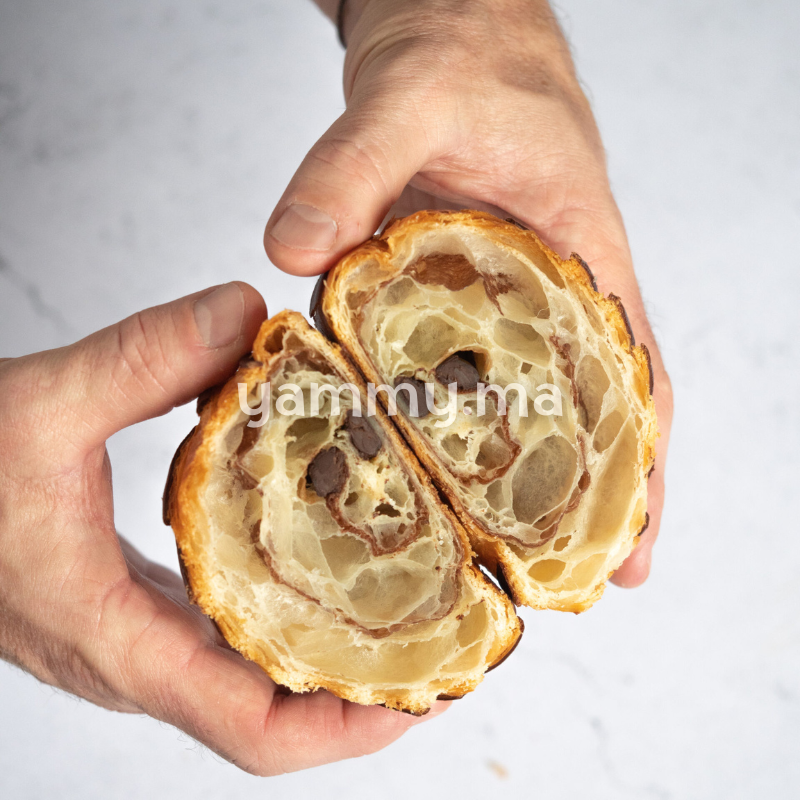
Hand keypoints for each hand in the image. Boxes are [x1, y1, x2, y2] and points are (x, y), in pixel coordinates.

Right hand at [0, 283, 443, 774]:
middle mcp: (135, 654)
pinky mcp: (134, 602)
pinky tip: (322, 566)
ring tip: (410, 609)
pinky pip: (227, 635)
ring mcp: (136, 633)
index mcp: (117, 638)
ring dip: (334, 660)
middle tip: (445, 643)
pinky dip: (287, 618)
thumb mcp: (36, 406)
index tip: (429, 694)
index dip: (352, 728)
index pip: (256, 730)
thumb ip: (141, 358)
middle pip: (274, 716)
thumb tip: (245, 317)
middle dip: (367, 695)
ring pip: (253, 679)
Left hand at [265, 0, 671, 585]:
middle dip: (583, 501)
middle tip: (566, 587)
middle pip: (584, 415)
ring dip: (512, 478)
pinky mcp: (444, 298)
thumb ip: (349, 169)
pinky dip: (439, 423)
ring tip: (490, 559)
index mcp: (581, 260)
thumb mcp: (408, 101)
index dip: (641, 469)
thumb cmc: (465, 61)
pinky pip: (449, 370)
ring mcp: (494, 304)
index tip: (631, 547)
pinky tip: (408, 466)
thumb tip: (292, 251)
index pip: (635, 380)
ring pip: (515, 403)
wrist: (451, 30)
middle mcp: (547, 296)